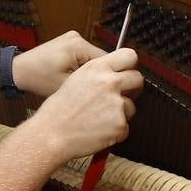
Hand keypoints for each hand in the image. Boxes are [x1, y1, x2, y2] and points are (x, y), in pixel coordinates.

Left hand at [11, 31, 104, 97]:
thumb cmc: (37, 77)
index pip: (107, 60)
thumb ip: (90, 83)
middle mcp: (77, 37)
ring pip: (91, 58)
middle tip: (85, 86)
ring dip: (86, 70)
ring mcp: (72, 38)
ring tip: (74, 79)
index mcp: (79, 45)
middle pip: (99, 58)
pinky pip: (82, 55)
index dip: (106, 76)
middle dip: (95, 73)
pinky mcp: (67, 41)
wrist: (19, 71)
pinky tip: (69, 73)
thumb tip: (106, 84)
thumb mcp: (67, 85)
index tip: (104, 88)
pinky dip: (79, 65)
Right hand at [26, 47, 142, 162]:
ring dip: (120, 113)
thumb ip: (97, 74)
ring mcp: (116, 104)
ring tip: (99, 118)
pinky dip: (115, 131)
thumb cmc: (58, 111)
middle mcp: (109, 83)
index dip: (129, 65)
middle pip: (138, 79)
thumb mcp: (75, 79)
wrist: (52, 134)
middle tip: (121, 96)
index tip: (127, 72)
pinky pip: (125, 127)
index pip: (129, 56)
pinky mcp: (120, 124)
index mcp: (97, 68)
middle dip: (132, 88)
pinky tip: (98, 130)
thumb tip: (113, 74)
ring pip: (131, 106)